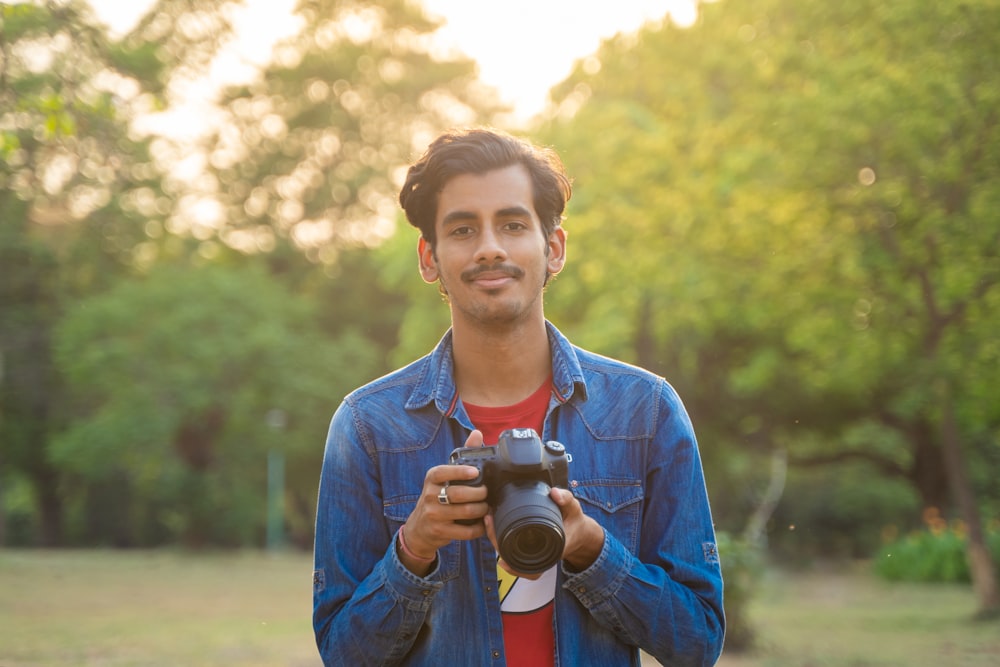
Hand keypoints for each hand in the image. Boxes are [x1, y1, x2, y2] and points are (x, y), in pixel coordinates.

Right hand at [399, 430, 489, 573]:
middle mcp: (430, 495)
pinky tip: (482, 524)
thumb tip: (477, 433)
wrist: (419, 528)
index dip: (459, 472)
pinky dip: (478, 528)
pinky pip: (465, 531)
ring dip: (481, 510)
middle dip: (479, 493)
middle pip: (458, 494)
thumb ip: (461, 456)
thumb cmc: (437, 497)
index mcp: (431, 478)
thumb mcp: (444, 477)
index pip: (443, 472)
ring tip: (487, 507)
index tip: (475, 472)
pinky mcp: (440, 532)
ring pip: (465, 512)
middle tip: (487, 493)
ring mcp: (433, 515)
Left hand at [485, 486, 604, 577]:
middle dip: (495, 540)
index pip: (520, 558)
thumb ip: (566, 498)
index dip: (503, 545)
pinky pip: (513, 553)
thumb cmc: (575, 522)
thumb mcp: (574, 508)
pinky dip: (502, 543)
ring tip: (488, 521)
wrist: (582, 534)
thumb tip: (554, 493)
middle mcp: (539, 558)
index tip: (494, 530)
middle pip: (509, 558)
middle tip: (488, 520)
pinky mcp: (531, 551)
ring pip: (509, 556)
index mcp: (549, 552)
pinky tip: (494, 529)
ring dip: (497, 541)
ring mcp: (535, 557)